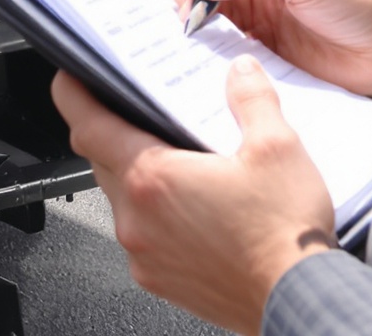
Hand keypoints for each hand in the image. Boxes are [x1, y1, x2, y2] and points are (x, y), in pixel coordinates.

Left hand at [54, 59, 339, 334]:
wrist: (299, 300)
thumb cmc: (285, 235)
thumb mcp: (278, 148)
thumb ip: (251, 99)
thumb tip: (240, 72)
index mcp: (153, 177)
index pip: (87, 125)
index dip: (74, 94)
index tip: (72, 78)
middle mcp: (136, 217)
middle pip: (102, 159)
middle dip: (116, 132)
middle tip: (146, 113)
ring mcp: (143, 252)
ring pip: (121, 198)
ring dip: (139, 176)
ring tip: (182, 163)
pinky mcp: (158, 278)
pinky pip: (140, 234)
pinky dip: (155, 215)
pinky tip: (194, 208)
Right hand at [168, 0, 371, 96]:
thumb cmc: (365, 2)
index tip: (185, 3)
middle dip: (186, 5)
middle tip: (186, 28)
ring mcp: (256, 14)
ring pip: (207, 21)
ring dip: (198, 33)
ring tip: (195, 48)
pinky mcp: (262, 49)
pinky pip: (225, 51)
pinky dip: (214, 57)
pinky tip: (215, 64)